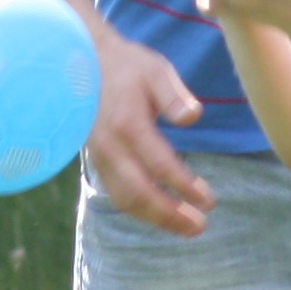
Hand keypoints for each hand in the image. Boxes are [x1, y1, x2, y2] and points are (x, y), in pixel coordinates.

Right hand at [85, 22, 215, 237]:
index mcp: (127, 124)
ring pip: (124, 198)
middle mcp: (110, 146)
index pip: (159, 165)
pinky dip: (140, 209)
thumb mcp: (154, 70)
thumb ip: (174, 96)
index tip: (209, 201)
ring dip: (155, 219)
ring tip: (186, 227)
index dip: (184, 187)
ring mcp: (100, 156)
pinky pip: (116, 193)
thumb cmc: (126, 66)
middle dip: (170, 215)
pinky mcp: (97, 161)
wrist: (81, 62)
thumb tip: (193, 117)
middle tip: (200, 226)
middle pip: (138, 192)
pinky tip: (161, 213)